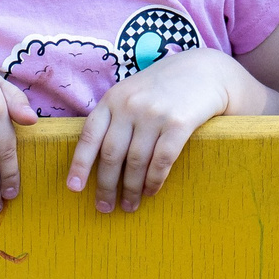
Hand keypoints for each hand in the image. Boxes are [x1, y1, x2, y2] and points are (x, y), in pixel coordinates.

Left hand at [68, 49, 254, 212]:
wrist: (204, 71)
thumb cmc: (162, 88)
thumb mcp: (131, 92)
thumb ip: (113, 117)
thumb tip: (93, 159)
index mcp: (113, 98)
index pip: (89, 135)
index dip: (79, 164)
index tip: (74, 188)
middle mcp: (130, 105)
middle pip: (111, 154)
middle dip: (106, 185)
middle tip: (105, 207)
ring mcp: (154, 113)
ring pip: (135, 161)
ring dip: (131, 189)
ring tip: (129, 205)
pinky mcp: (179, 123)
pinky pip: (162, 160)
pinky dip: (154, 180)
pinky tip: (151, 191)